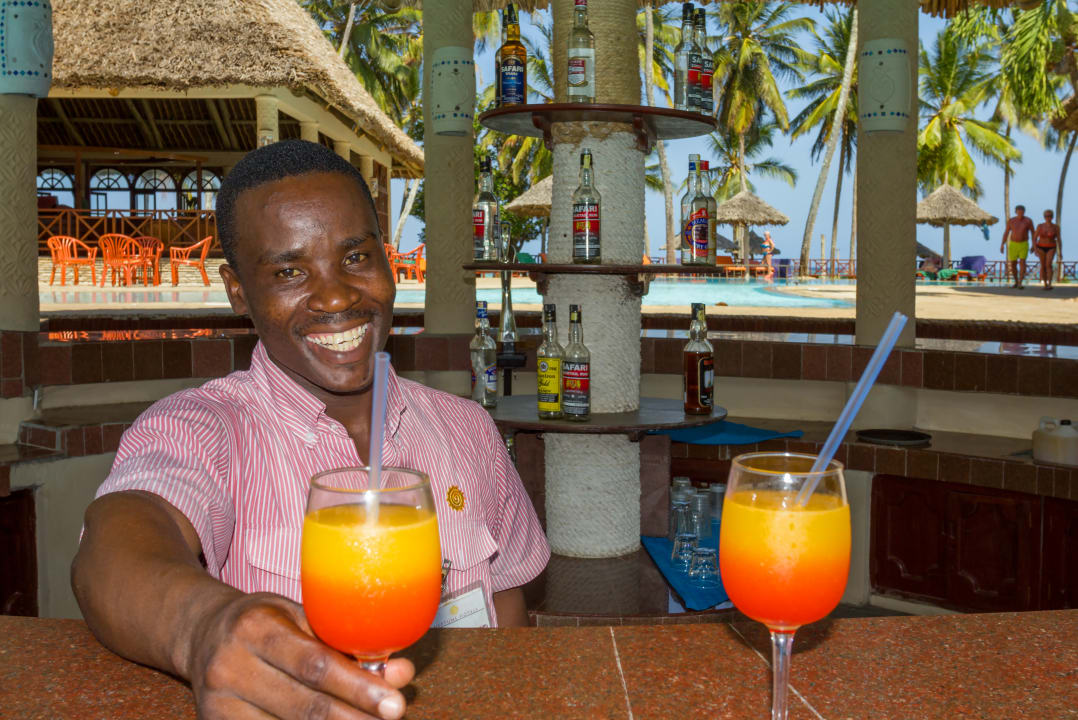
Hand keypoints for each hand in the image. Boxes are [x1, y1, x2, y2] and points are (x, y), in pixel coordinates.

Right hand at [187, 592, 413, 718]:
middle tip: (393, 717)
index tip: (394, 702)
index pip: (314, 664)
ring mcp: (218, 703)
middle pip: (305, 706)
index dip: (357, 687)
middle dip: (354, 718)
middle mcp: (230, 666)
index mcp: (255, 627)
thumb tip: (402, 673)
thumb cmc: (266, 622)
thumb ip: (348, 644)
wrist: (202, 634)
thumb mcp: (301, 617)